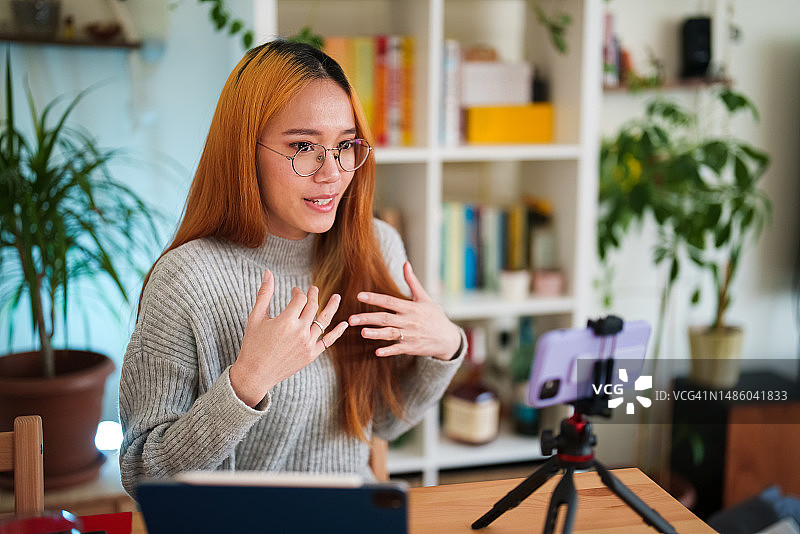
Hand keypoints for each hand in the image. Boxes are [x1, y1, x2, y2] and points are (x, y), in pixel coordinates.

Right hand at [230, 270, 347, 406]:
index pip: (300, 299)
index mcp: (286, 321)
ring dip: (331, 307)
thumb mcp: (256, 317)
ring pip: (324, 321)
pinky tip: (344, 324)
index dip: (299, 292)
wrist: (255, 374)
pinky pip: (328, 341)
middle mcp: (300, 331)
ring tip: (337, 297)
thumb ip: (265, 294)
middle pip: (313, 307)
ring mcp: (307, 344)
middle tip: (314, 289)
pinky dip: (337, 332)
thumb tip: (268, 272)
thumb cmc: (252, 344)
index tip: (295, 291)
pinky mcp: (311, 355)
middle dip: (314, 296)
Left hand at [348, 261, 460, 360]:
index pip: (390, 301)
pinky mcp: (412, 348)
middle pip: (386, 318)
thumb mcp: (424, 298)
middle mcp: (409, 321)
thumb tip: (405, 263)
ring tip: (362, 332)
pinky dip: (388, 350)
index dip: (375, 298)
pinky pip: (398, 349)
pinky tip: (377, 352)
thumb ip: (412, 282)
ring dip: (376, 333)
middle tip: (351, 319)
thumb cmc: (434, 316)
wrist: (448, 338)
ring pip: (390, 334)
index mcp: (411, 308)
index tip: (360, 296)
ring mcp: (411, 335)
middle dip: (368, 318)